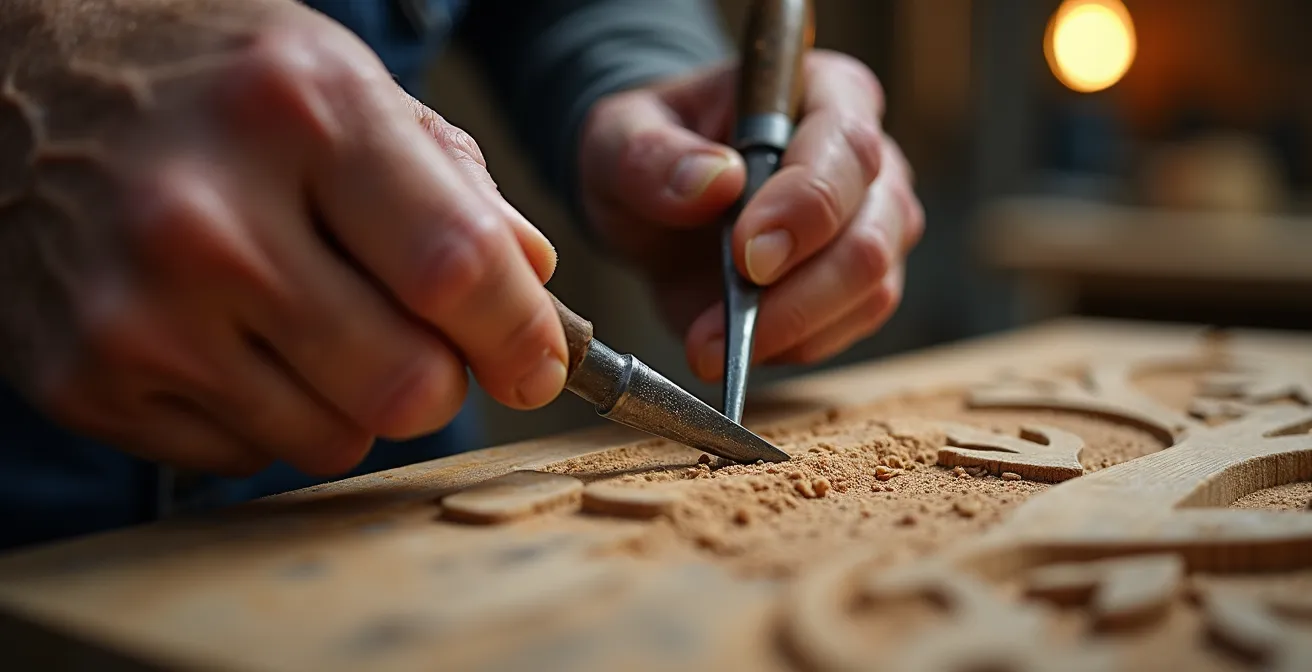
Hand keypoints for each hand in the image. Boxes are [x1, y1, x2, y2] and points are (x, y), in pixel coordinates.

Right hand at [0, 2, 563, 475]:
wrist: (18, 81)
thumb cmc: (210, 82)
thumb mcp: (343, 80)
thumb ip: (455, 180)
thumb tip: (530, 280)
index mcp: (301, 116)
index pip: (456, 269)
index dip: (521, 335)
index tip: (538, 360)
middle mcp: (209, 218)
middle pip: (406, 380)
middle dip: (446, 376)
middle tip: (430, 343)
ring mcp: (139, 310)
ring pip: (334, 437)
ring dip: (358, 399)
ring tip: (319, 323)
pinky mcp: (87, 379)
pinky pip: (249, 453)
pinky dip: (273, 412)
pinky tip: (239, 338)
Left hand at [577, 50, 922, 379]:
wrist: (658, 207)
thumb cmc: (650, 153)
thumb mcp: (619, 137)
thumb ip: (651, 154)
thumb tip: (715, 181)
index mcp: (826, 93)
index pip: (846, 149)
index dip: (804, 209)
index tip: (747, 256)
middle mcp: (869, 160)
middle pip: (869, 236)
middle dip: (797, 292)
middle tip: (722, 321)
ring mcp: (875, 225)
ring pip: (870, 291)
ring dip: (789, 329)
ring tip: (709, 343)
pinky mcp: (862, 286)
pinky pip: (848, 329)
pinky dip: (790, 347)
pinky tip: (732, 346)